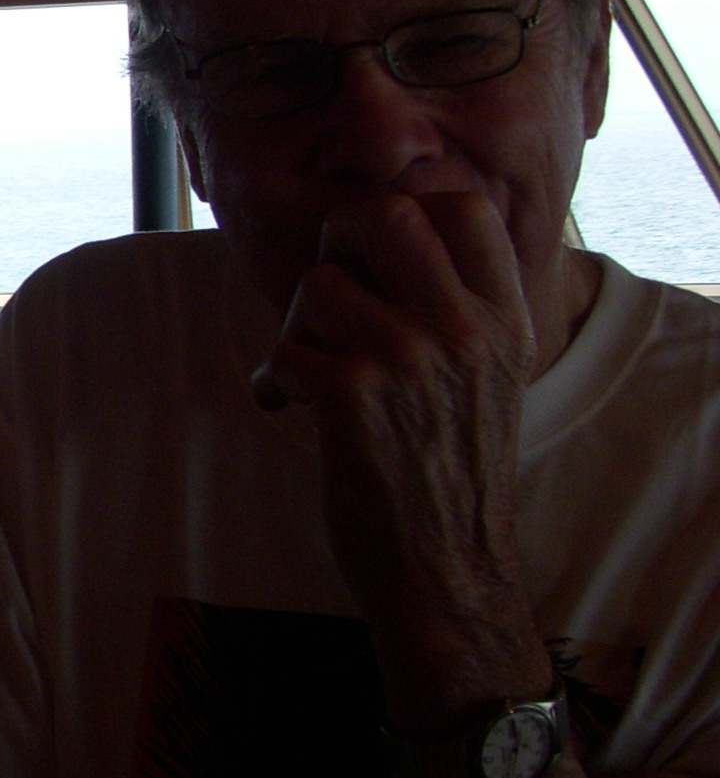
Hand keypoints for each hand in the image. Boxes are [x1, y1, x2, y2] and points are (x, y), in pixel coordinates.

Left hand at [248, 190, 550, 729]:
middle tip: (325, 293)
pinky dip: (273, 379)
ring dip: (296, 327)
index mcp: (504, 319)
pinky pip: (283, 348)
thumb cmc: (453, 474)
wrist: (448, 571)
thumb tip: (383, 241)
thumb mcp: (489, 380)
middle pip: (381, 216)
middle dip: (335, 243)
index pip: (463, 206)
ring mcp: (408, 358)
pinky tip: (286, 406)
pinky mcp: (352, 397)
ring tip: (307, 371)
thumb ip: (457, 310)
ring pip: (317, 285)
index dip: (406, 211)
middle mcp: (464, 329)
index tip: (377, 257)